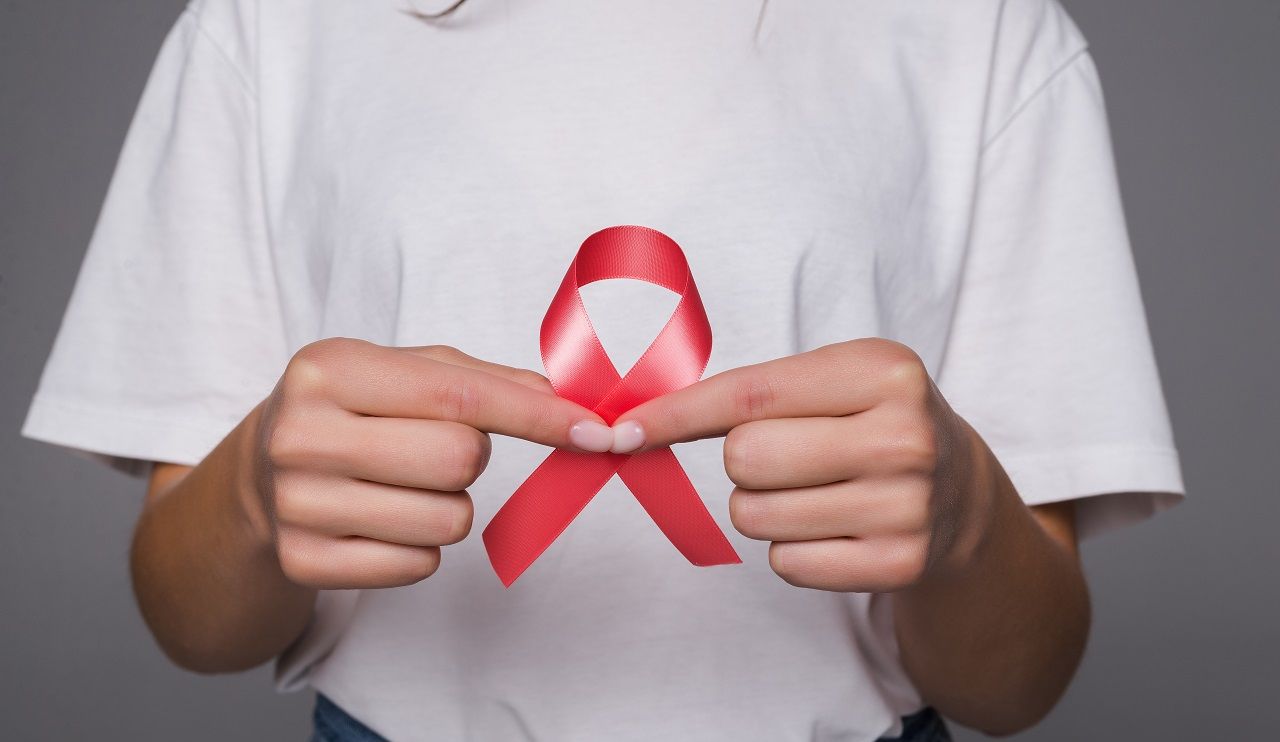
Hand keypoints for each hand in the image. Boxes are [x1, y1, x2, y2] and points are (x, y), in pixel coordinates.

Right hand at [248, 338, 611, 589]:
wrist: (260, 475)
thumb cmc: (353, 410)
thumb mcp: (404, 372)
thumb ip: (486, 382)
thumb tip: (566, 406)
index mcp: (329, 369)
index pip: (460, 397)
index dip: (537, 416)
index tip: (594, 430)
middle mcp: (301, 434)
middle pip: (458, 460)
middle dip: (470, 458)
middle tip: (434, 448)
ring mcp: (297, 503)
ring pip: (447, 520)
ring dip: (449, 506)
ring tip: (403, 484)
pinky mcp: (304, 562)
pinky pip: (418, 566)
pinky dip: (420, 548)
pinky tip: (382, 520)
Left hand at [612, 338, 999, 592]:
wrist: (961, 492)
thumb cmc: (876, 423)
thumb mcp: (839, 379)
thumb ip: (753, 391)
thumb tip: (638, 423)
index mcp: (885, 371)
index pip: (750, 393)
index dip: (677, 413)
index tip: (624, 429)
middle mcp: (903, 437)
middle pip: (745, 458)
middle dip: (744, 460)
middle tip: (788, 455)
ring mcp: (907, 506)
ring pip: (755, 515)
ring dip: (762, 507)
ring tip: (814, 490)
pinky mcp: (901, 563)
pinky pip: (785, 563)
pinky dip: (791, 548)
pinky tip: (833, 527)